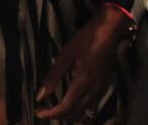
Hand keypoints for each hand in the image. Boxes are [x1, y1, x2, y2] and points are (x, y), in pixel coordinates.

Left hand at [35, 5, 132, 122]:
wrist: (109, 31)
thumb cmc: (86, 39)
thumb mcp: (66, 54)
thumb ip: (53, 77)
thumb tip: (40, 96)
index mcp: (83, 82)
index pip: (66, 108)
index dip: (51, 114)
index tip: (38, 112)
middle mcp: (94, 90)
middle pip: (75, 114)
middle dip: (58, 116)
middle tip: (43, 111)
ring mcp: (101, 90)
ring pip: (85, 113)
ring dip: (69, 116)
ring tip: (55, 110)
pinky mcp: (104, 86)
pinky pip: (92, 107)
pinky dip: (80, 112)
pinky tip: (72, 106)